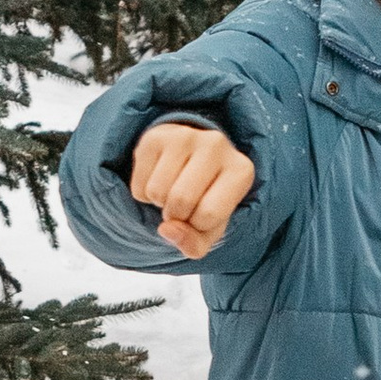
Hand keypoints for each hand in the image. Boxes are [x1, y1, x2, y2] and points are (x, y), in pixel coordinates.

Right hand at [130, 120, 255, 258]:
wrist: (189, 162)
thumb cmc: (206, 199)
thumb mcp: (210, 228)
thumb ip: (194, 244)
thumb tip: (166, 229)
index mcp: (241, 170)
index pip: (209, 214)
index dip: (198, 225)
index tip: (202, 213)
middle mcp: (217, 145)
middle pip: (181, 200)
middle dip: (175, 215)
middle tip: (182, 205)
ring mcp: (185, 135)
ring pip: (157, 191)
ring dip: (159, 203)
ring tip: (171, 191)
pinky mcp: (155, 136)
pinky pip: (139, 184)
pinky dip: (143, 194)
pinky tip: (158, 179)